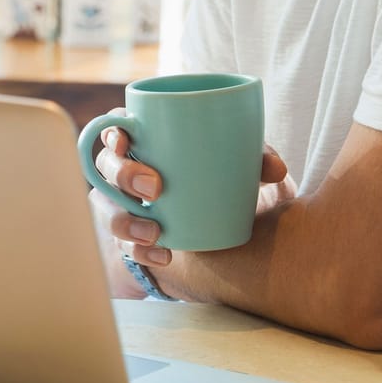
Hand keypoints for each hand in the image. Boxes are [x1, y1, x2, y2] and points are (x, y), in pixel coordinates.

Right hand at [91, 120, 289, 281]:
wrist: (222, 230)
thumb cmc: (222, 181)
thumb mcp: (240, 167)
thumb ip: (256, 159)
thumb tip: (275, 168)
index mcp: (146, 142)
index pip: (115, 127)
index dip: (111, 131)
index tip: (125, 141)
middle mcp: (127, 172)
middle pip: (106, 166)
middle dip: (123, 175)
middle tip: (155, 187)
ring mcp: (126, 206)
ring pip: (106, 209)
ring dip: (124, 220)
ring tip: (155, 232)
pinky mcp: (133, 238)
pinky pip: (125, 246)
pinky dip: (142, 252)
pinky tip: (164, 256)